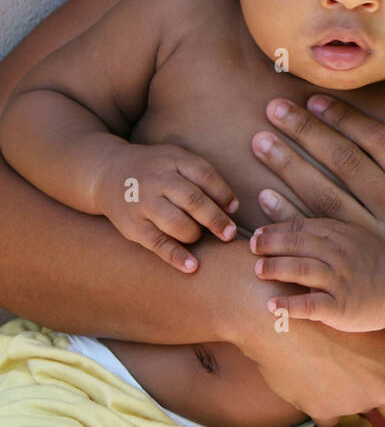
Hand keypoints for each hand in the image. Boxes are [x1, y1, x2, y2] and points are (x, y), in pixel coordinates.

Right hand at [94, 142, 238, 270]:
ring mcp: (143, 203)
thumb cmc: (154, 170)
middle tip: (230, 233)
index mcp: (173, 160)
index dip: (223, 193)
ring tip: (201, 237)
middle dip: (215, 219)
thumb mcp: (175, 159)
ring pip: (177, 223)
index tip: (234, 209)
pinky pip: (157, 243)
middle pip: (193, 200)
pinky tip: (192, 266)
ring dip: (196, 234)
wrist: (107, 172)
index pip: (204, 175)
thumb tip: (232, 207)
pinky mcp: (132, 225)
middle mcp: (157, 179)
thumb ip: (202, 177)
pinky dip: (176, 256)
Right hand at [229, 260, 384, 426]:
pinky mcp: (328, 412)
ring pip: (360, 412)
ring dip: (347, 400)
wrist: (283, 315)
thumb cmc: (326, 307)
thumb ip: (382, 335)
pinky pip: (329, 418)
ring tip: (326, 374)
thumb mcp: (363, 316)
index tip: (376, 359)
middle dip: (379, 396)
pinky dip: (320, 406)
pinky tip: (310, 384)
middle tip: (359, 378)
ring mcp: (361, 402)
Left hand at [250, 95, 384, 253]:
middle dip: (305, 133)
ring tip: (260, 142)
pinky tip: (264, 191)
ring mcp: (380, 252)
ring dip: (287, 167)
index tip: (311, 98)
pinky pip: (313, 238)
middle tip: (273, 110)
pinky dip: (285, 213)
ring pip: (324, 199)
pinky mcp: (355, 277)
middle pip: (347, 166)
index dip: (345, 117)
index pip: (382, 144)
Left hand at [250, 217, 384, 331]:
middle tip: (250, 248)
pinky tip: (272, 306)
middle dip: (270, 244)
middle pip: (297, 244)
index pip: (300, 227)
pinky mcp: (342, 306)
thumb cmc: (370, 260)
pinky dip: (290, 305)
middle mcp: (338, 253)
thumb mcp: (349, 235)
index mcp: (338, 234)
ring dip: (277, 268)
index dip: (275, 229)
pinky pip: (312, 304)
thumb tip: (286, 222)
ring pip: (302, 270)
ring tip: (257, 271)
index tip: (255, 234)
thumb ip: (321, 230)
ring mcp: (340, 279)